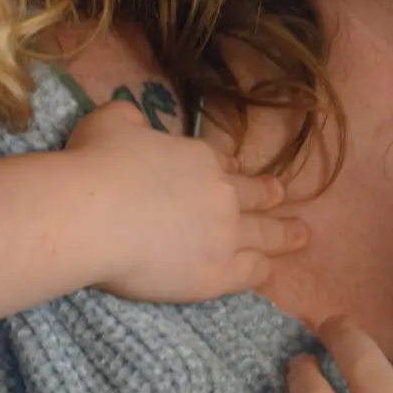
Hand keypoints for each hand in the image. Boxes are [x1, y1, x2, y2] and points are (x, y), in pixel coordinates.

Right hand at [61, 100, 301, 303]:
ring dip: (285, 234)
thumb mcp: (110, 121)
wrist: (90, 214)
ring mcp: (224, 235)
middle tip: (282, 196)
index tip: (233, 173)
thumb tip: (133, 119)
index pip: (224, 165)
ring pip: (265, 234)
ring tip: (302, 235)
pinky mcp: (216, 274)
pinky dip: (262, 269)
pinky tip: (269, 271)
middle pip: (254, 195)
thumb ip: (129, 119)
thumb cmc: (96, 163)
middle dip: (270, 195)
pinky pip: (251, 272)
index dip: (228, 170)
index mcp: (201, 158)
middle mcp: (221, 194)